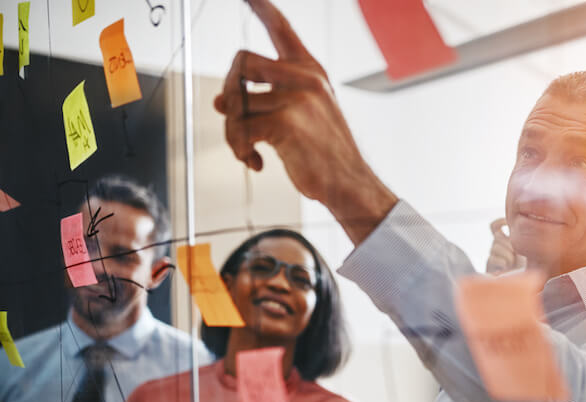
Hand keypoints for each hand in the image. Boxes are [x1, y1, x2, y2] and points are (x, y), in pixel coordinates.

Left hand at [212, 0, 396, 243]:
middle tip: (233, 119)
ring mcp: (297, 97)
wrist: (350, 184)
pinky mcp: (286, 121)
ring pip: (235, 102)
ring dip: (233, 133)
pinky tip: (257, 162)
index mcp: (311, 72)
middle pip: (241, 62)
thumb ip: (265, 101)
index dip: (262, 6)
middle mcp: (306, 78)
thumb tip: (219, 102)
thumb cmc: (326, 155)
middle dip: (228, 92)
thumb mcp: (301, 117)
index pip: (282, 29)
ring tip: (248, 150)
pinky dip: (241, 151)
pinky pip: (240, 129)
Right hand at [485, 218, 526, 274]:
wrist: (522, 281)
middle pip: (497, 237)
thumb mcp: (527, 249)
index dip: (499, 223)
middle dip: (509, 244)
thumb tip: (521, 229)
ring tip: (513, 263)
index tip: (507, 224)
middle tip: (517, 254)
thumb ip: (523, 239)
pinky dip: (502, 262)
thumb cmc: (526, 265)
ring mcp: (492, 254)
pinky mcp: (489, 264)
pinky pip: (492, 258)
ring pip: (495, 247)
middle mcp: (497, 245)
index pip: (495, 226)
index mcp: (505, 239)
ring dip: (507, 255)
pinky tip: (507, 267)